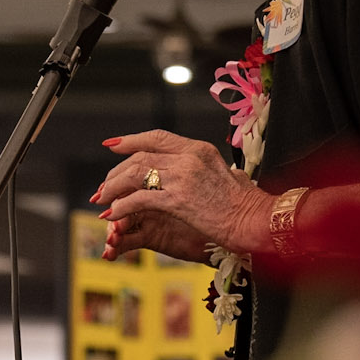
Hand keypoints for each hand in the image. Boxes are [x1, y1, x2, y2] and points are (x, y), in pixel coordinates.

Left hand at [93, 130, 269, 259]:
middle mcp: (189, 158)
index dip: (131, 140)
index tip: (113, 145)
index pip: (157, 138)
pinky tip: (113, 214)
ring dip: (113, 188)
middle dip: (116, 171)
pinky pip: (139, 199)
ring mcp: (183, 177)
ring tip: (102, 200)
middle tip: (104, 186)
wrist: (256, 221)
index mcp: (199, 149)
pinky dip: (122, 206)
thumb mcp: (226, 176)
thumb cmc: (246, 206)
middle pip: (141, 156)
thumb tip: (198, 172)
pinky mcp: (178, 200)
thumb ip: (205, 170)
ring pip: (135, 174)